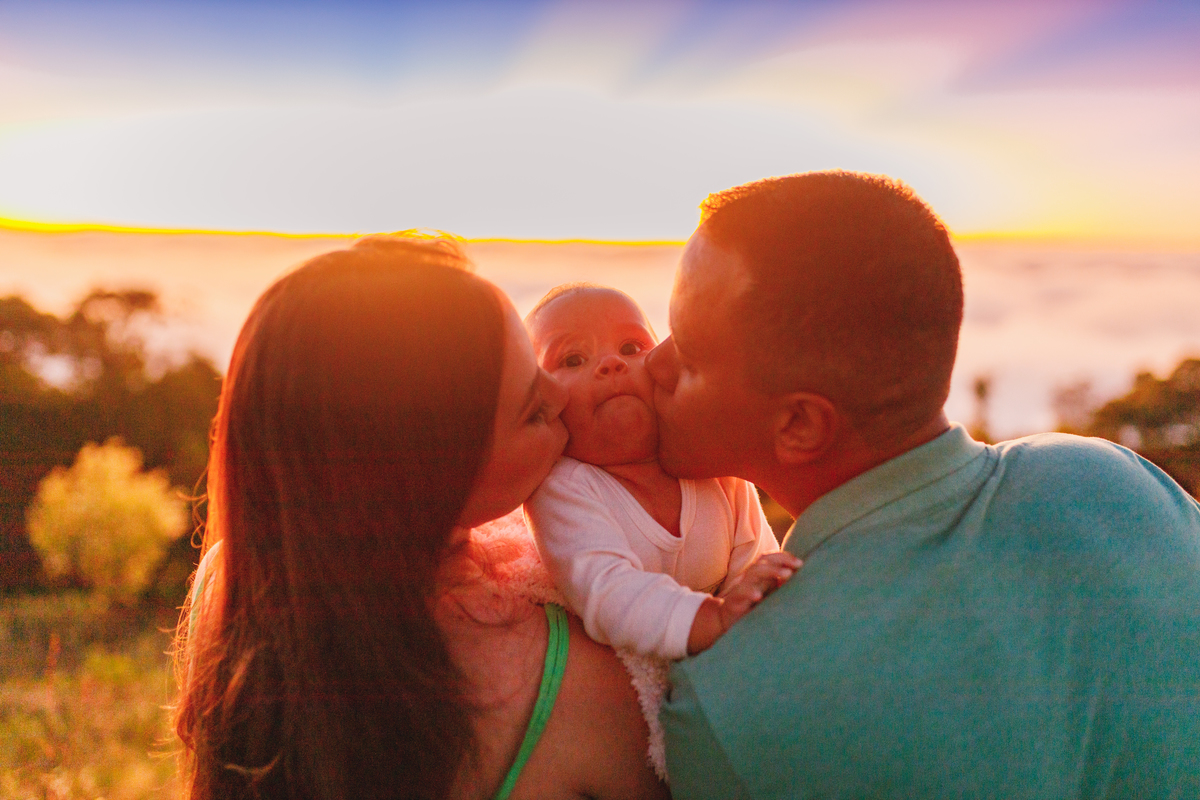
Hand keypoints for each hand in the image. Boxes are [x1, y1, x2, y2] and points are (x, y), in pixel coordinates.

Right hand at [687, 551, 802, 654]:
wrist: (725, 621)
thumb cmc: (750, 607)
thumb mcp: (767, 596)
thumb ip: (780, 587)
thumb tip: (801, 581)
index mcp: (759, 575)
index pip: (771, 559)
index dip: (785, 557)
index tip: (800, 563)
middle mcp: (750, 578)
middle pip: (764, 561)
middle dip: (781, 561)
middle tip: (796, 566)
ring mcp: (742, 588)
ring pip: (754, 572)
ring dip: (771, 571)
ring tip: (787, 574)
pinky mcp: (734, 600)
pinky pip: (741, 593)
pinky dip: (750, 592)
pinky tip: (759, 596)